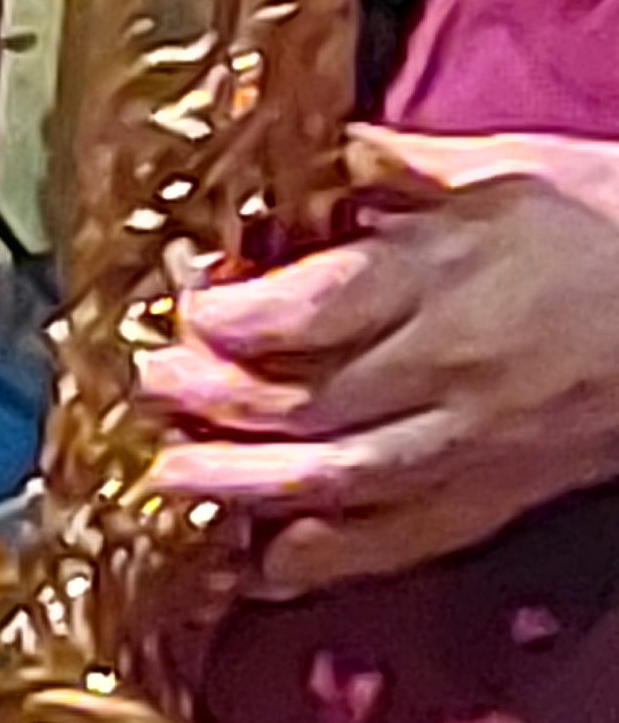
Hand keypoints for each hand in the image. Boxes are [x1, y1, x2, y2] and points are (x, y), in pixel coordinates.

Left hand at [137, 128, 618, 592]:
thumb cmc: (616, 222)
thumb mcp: (511, 169)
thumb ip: (400, 173)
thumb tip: (313, 158)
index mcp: (451, 274)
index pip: (315, 306)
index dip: (234, 316)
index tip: (184, 306)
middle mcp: (450, 369)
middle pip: (305, 401)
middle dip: (213, 402)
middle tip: (151, 389)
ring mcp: (470, 445)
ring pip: (332, 482)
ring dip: (240, 486)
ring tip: (171, 480)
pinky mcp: (494, 500)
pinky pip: (391, 544)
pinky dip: (319, 560)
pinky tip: (261, 565)